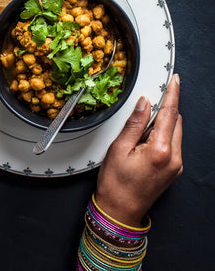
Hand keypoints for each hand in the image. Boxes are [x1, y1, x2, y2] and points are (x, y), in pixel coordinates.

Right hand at [96, 74, 181, 226]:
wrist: (120, 212)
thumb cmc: (116, 185)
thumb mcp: (119, 148)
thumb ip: (135, 123)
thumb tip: (144, 103)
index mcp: (161, 151)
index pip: (170, 113)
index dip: (172, 94)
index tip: (175, 80)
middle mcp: (174, 158)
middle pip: (175, 121)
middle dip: (163, 110)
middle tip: (145, 109)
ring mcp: (176, 165)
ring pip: (175, 132)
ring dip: (162, 124)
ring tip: (139, 135)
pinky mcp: (174, 170)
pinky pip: (172, 144)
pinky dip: (162, 136)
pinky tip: (145, 143)